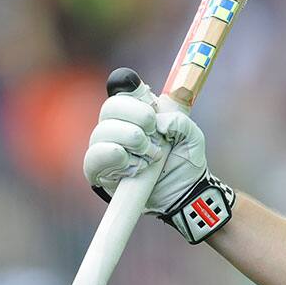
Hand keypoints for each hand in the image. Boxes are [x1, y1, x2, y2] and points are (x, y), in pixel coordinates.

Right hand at [83, 68, 234, 242]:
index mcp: (138, 113)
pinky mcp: (99, 171)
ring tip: (151, 156)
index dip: (135, 95)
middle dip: (138, 117)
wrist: (184, 194)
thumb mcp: (192, 137)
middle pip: (110, 107)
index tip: (153, 108)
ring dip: (131, 140)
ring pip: (102, 131)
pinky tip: (133, 163)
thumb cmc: (185, 163)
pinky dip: (114, 155)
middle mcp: (118, 127)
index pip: (123, 90)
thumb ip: (180, 121)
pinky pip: (93, 156)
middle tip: (156, 135)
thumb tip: (159, 122)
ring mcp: (106, 148)